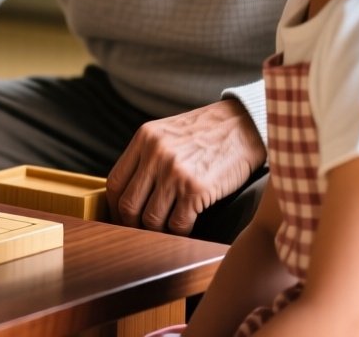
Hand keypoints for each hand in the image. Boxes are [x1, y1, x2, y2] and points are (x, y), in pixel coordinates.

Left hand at [104, 100, 265, 235]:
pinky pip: (178, 224)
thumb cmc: (207, 134)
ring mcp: (175, 172)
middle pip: (128, 205)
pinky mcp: (197, 189)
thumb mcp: (168, 133)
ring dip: (158, 231)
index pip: (114, 182)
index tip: (121, 218)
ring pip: (151, 219)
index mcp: (144, 138)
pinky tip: (187, 226)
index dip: (114, 207)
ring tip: (167, 230)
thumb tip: (128, 193)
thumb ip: (146, 156)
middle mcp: (156, 154)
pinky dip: (180, 232)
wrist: (244, 126)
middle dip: (132, 224)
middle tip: (141, 232)